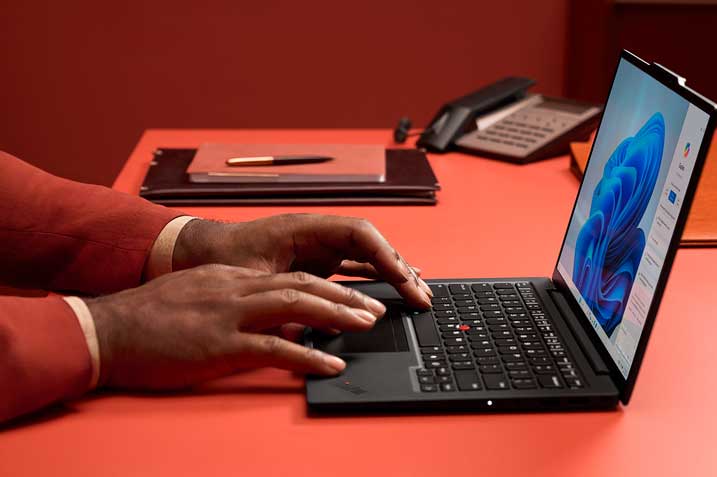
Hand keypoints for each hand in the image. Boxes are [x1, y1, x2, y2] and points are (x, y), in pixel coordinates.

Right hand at [85, 264, 385, 389]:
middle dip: (343, 296)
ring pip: (296, 307)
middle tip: (373, 309)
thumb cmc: (146, 316)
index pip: (290, 276)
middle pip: (302, 285)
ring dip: (337, 315)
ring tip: (365, 326)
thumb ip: (233, 301)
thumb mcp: (196, 296)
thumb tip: (266, 317)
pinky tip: (330, 363)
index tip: (351, 296)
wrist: (107, 329)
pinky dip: (308, 356)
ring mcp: (229, 315)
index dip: (327, 286)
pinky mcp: (220, 345)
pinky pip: (275, 349)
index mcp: (231, 278)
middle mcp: (236, 289)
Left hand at [171, 214, 431, 307]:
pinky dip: (376, 277)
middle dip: (400, 268)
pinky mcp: (317, 262)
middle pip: (372, 245)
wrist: (201, 252)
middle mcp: (319, 234)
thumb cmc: (223, 257)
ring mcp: (320, 247)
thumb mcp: (252, 275)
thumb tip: (319, 318)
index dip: (386, 255)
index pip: (359, 234)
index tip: (403, 278)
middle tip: (423, 294)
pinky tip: (395, 287)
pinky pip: (356, 267)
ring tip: (417, 293)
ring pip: (368, 256)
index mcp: (306, 227)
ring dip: (393, 273)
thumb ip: (286, 292)